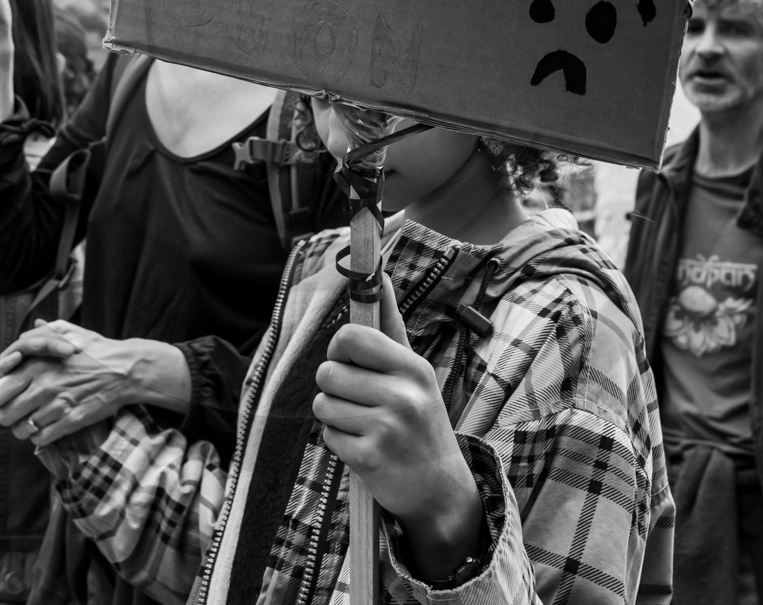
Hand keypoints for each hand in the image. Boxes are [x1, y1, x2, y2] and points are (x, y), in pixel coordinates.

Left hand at [0, 320, 191, 446]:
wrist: (125, 370)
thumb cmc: (96, 349)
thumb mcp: (70, 331)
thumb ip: (44, 331)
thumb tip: (27, 331)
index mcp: (36, 365)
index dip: (0, 396)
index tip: (9, 396)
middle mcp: (42, 387)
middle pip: (4, 416)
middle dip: (9, 415)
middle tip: (20, 411)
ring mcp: (56, 407)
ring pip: (21, 431)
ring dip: (25, 427)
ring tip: (35, 419)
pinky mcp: (70, 422)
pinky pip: (40, 440)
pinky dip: (41, 436)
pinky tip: (49, 425)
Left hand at [313, 277, 483, 582]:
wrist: (440, 488)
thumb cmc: (420, 419)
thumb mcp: (414, 371)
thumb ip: (390, 324)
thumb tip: (378, 274)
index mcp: (412, 367)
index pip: (351, 336)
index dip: (339, 347)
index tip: (349, 360)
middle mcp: (402, 394)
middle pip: (328, 371)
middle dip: (333, 385)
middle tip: (357, 397)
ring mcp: (386, 428)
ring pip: (323, 403)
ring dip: (334, 414)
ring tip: (361, 423)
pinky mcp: (370, 458)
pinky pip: (327, 435)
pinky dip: (337, 440)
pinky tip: (362, 446)